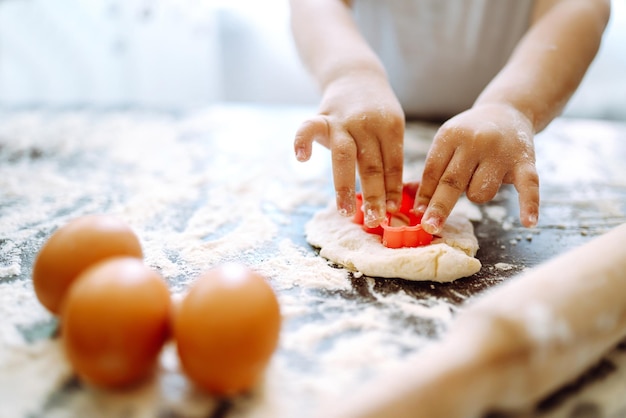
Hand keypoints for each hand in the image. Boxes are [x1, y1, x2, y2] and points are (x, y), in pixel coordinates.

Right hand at [294, 71, 404, 227]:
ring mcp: (343, 120)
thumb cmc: (376, 114)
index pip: (392, 165)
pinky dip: (302, 141)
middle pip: (371, 165)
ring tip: (345, 212)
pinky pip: (308, 128)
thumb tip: (391, 199)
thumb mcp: (390, 129)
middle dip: (374, 196)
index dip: (392, 190)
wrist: (355, 74)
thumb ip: (387, 158)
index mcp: (390, 128)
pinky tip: (302, 158)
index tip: (393, 213)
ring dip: (344, 186)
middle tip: (375, 221)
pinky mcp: (322, 116)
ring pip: (344, 156)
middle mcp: (367, 124)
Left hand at [415, 103, 539, 233]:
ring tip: (481, 177)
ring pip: (481, 192)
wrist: (508, 110)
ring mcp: (501, 152)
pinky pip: (528, 186)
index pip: (433, 171)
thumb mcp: (447, 143)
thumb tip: (412, 201)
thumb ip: (432, 172)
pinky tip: (528, 222)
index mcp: (451, 136)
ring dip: (477, 195)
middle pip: (452, 182)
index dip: (424, 195)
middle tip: (429, 226)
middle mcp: (475, 141)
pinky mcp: (525, 161)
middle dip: (440, 207)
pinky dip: (529, 204)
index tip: (417, 214)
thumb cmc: (470, 135)